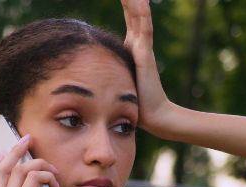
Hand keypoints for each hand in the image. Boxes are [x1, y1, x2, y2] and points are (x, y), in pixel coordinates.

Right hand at [0, 134, 64, 186]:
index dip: (6, 163)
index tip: (15, 151)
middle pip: (1, 169)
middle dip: (15, 150)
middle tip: (28, 138)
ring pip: (20, 170)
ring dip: (40, 166)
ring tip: (54, 173)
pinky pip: (33, 177)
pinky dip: (47, 176)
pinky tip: (57, 186)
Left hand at [122, 0, 175, 134]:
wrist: (153, 115)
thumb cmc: (136, 103)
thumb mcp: (118, 81)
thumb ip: (110, 74)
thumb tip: (91, 78)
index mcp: (132, 48)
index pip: (130, 19)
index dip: (127, 4)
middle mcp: (139, 44)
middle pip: (134, 13)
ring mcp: (143, 48)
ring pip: (139, 17)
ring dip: (136, 1)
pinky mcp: (145, 55)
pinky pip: (144, 30)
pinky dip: (143, 14)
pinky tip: (141, 0)